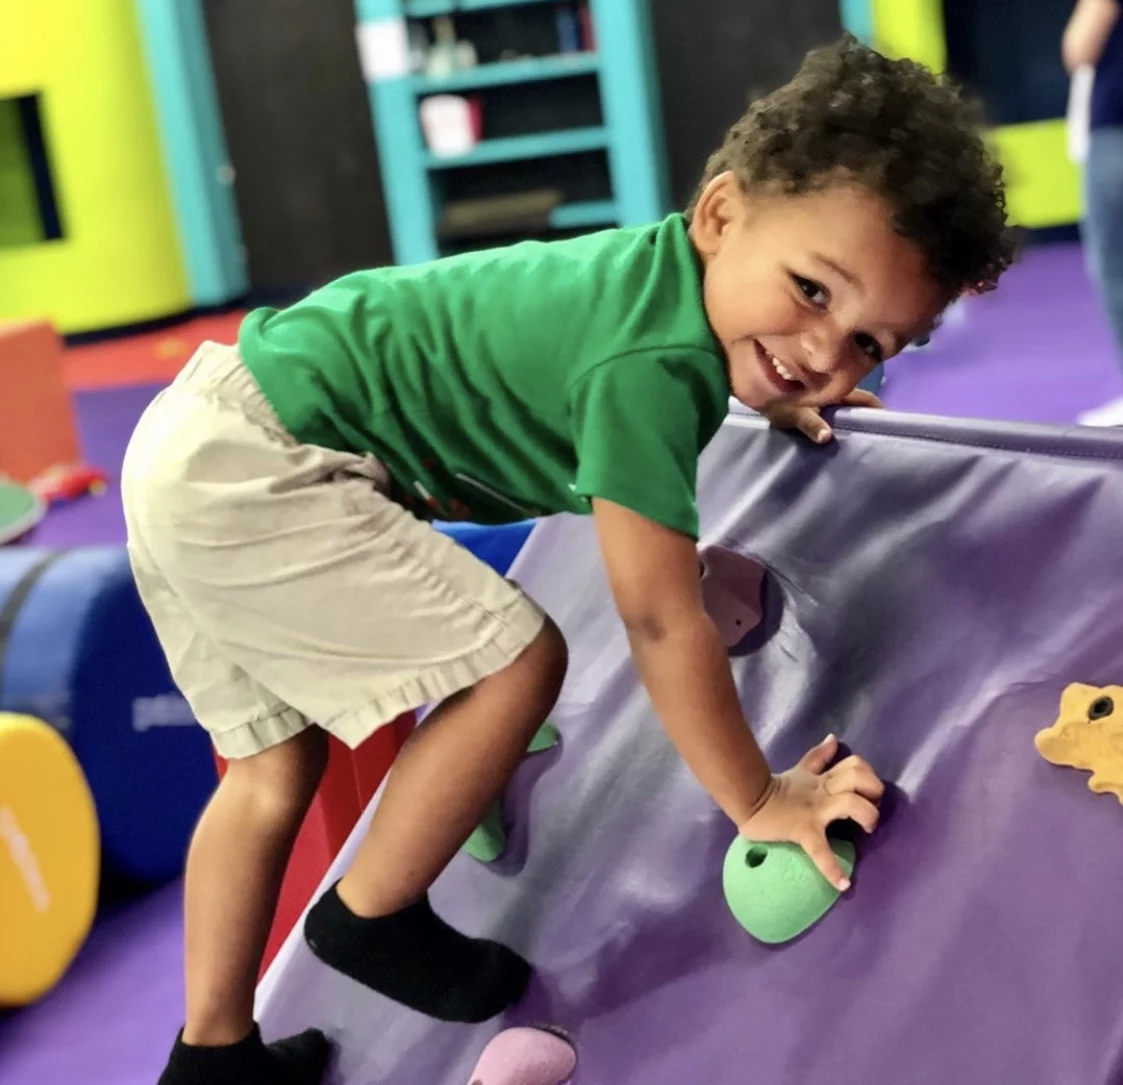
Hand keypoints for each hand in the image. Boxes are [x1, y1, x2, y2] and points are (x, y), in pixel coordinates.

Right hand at [738, 735, 884, 890]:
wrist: (749, 801)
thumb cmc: (776, 790)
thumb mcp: (801, 769)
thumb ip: (818, 756)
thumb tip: (833, 738)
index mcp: (824, 779)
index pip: (854, 764)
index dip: (870, 775)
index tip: (871, 792)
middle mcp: (824, 792)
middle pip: (858, 777)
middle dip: (874, 791)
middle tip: (872, 807)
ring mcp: (815, 811)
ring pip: (850, 804)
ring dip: (867, 816)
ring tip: (868, 829)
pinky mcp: (804, 830)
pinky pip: (821, 850)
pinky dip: (832, 868)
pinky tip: (843, 884)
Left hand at [760, 388, 882, 444]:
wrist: (754, 395)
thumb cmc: (776, 402)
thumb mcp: (793, 414)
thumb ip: (810, 424)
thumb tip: (827, 437)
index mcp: (833, 391)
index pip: (863, 399)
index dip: (876, 410)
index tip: (887, 424)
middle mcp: (834, 396)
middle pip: (859, 407)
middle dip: (868, 420)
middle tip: (878, 440)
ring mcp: (827, 404)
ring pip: (848, 413)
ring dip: (855, 425)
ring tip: (864, 444)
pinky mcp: (817, 413)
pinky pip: (836, 420)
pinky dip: (842, 429)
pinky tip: (843, 443)